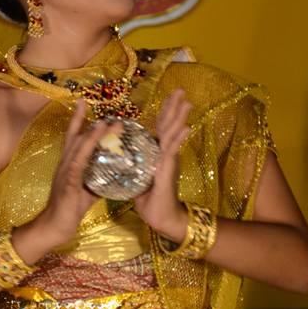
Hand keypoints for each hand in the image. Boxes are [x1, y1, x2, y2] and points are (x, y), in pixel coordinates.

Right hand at [32, 102, 112, 247]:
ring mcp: (65, 172)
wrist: (54, 228)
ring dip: (94, 134)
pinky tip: (95, 143)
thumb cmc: (69, 210)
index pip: (73, 138)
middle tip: (97, 104)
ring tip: (109, 122)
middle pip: (75, 136)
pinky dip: (87, 150)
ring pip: (79, 147)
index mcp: (69, 165)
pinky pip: (79, 163)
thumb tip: (114, 175)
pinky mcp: (68, 183)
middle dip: (86, 120)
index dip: (78, 120)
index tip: (83, 103)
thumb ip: (98, 181)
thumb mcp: (88, 192)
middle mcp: (65, 164)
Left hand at [134, 89, 192, 237]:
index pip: (160, 128)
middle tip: (181, 90)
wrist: (162, 218)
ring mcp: (168, 160)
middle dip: (174, 108)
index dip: (164, 113)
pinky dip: (178, 138)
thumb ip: (133, 168)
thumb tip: (121, 161)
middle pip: (168, 125)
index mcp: (157, 154)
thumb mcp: (138, 180)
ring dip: (179, 117)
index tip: (169, 97)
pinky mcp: (167, 169)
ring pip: (172, 134)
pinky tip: (186, 127)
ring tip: (187, 102)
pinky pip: (172, 150)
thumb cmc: (150, 201)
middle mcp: (164, 154)